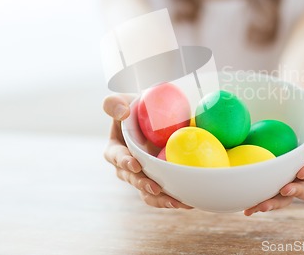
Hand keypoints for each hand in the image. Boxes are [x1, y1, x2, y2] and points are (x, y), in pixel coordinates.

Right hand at [103, 94, 191, 208]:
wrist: (156, 118)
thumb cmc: (137, 109)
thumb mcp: (123, 101)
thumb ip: (114, 104)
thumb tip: (123, 112)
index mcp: (116, 149)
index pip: (117, 157)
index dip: (125, 162)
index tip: (136, 164)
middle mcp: (127, 167)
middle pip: (133, 179)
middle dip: (143, 185)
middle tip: (156, 187)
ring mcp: (143, 176)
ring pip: (148, 193)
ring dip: (160, 199)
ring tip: (175, 201)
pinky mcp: (158, 181)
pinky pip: (163, 195)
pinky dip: (174, 199)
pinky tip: (188, 201)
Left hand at [243, 83, 303, 215]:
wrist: (292, 116)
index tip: (301, 172)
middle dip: (295, 192)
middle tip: (282, 190)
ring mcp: (290, 177)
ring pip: (286, 197)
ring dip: (273, 204)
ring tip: (256, 207)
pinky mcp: (275, 181)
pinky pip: (269, 194)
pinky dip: (258, 202)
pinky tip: (244, 208)